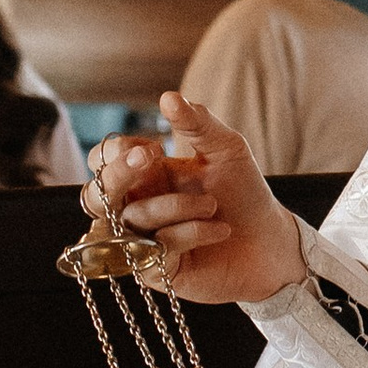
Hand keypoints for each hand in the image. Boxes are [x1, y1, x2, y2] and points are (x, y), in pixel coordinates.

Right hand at [85, 93, 306, 305]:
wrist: (271, 240)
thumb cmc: (245, 193)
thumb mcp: (226, 149)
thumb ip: (197, 123)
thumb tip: (168, 97)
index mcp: (146, 174)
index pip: (103, 160)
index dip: (116, 152)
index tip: (152, 148)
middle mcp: (137, 206)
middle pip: (96, 194)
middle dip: (118, 174)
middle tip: (151, 157)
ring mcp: (142, 240)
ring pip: (129, 221)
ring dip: (173, 206)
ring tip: (213, 205)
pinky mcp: (156, 270)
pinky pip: (156, 249)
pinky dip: (189, 233)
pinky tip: (219, 229)